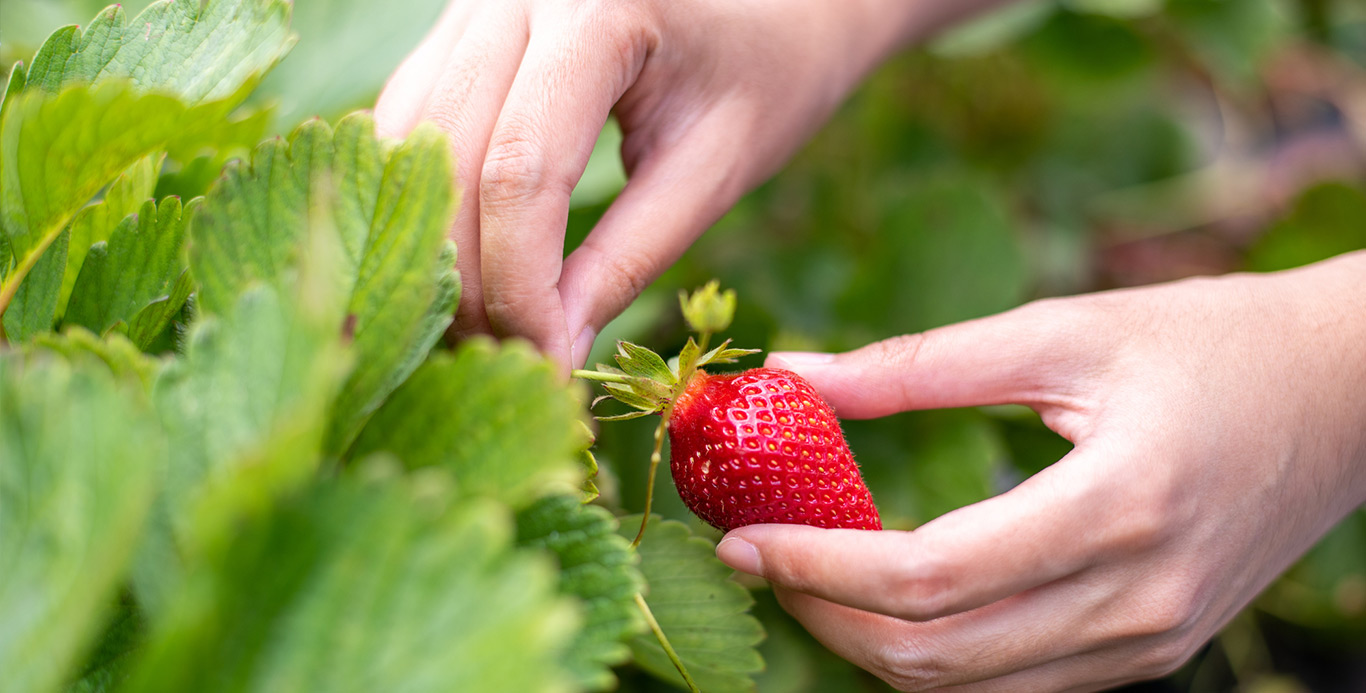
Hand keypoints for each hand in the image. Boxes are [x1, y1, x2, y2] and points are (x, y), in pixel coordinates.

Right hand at [374, 0, 1005, 367]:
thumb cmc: (770, 71)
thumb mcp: (714, 171)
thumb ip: (627, 259)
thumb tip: (548, 353)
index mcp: (598, 10)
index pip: (521, 170)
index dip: (519, 284)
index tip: (546, 364)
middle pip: (446, 160)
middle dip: (467, 280)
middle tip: (505, 367)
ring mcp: (476, 1)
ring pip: (407, 144)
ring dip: (434, 249)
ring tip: (482, 331)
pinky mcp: (460, 23)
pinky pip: (411, 121)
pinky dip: (429, 203)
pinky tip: (462, 268)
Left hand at [716, 251, 1365, 690]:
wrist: (1344, 395)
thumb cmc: (1207, 342)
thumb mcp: (1061, 332)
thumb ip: (918, 365)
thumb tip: (794, 376)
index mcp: (1117, 507)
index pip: (930, 577)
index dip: (816, 567)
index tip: (739, 539)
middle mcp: (1137, 600)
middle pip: (936, 656)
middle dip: (824, 617)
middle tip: (757, 557)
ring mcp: (1150, 642)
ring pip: (970, 688)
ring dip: (870, 645)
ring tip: (808, 575)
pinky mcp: (1152, 651)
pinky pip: (1016, 682)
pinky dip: (938, 653)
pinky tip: (892, 598)